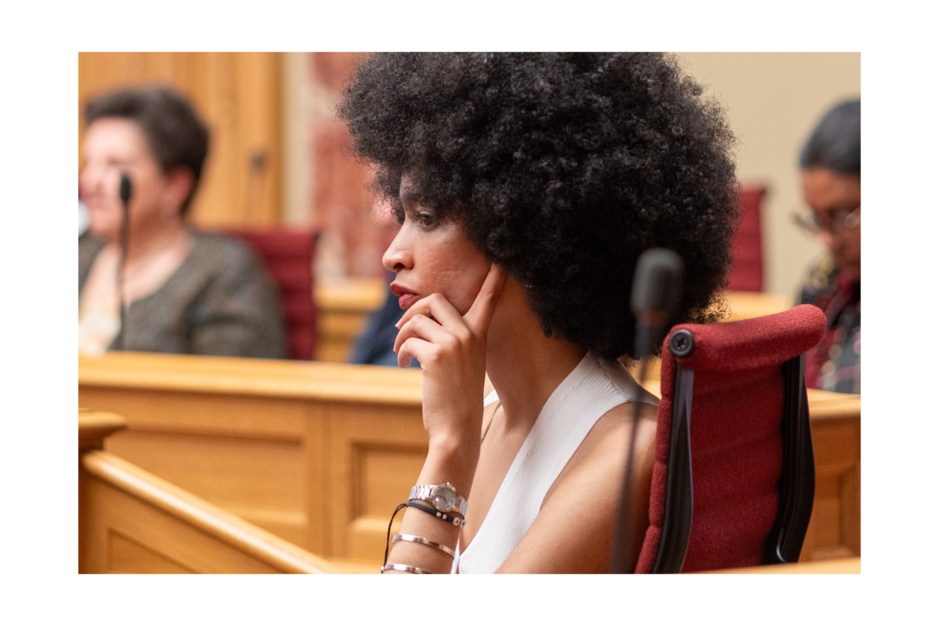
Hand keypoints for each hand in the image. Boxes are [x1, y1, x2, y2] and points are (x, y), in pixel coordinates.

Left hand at [393, 264, 505, 445]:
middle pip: (435, 299)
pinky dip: (401, 350)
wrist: (457, 429)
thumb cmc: (457, 399)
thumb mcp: (463, 364)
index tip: (498, 260)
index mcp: (479, 335)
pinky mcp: (436, 355)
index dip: (493, 279)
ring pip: (417, 319)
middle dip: (414, 309)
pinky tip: (403, 364)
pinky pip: (409, 339)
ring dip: (402, 334)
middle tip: (404, 327)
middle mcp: (469, 334)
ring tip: (402, 351)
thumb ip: (453, 340)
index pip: (488, 299)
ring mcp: (454, 343)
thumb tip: (420, 322)